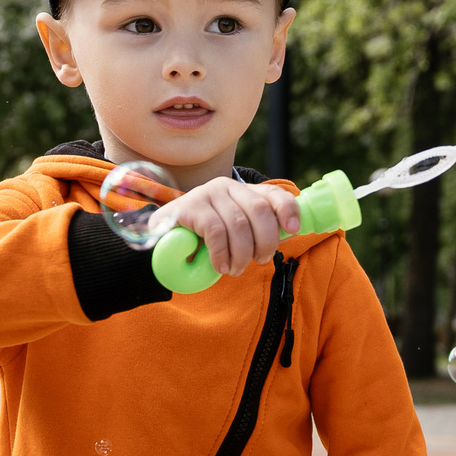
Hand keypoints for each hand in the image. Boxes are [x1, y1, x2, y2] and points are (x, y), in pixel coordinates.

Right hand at [162, 177, 300, 278]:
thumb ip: (255, 230)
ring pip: (239, 225)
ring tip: (235, 269)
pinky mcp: (190, 207)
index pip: (273, 194)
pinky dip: (222, 253)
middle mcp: (227, 186)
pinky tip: (221, 266)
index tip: (293, 230)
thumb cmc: (203, 237)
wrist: (161, 235)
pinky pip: (216, 232)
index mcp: (243, 191)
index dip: (288, 210)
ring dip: (241, 254)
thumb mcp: (232, 231)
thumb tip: (286, 236)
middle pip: (260, 211)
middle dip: (266, 242)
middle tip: (259, 261)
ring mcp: (207, 194)